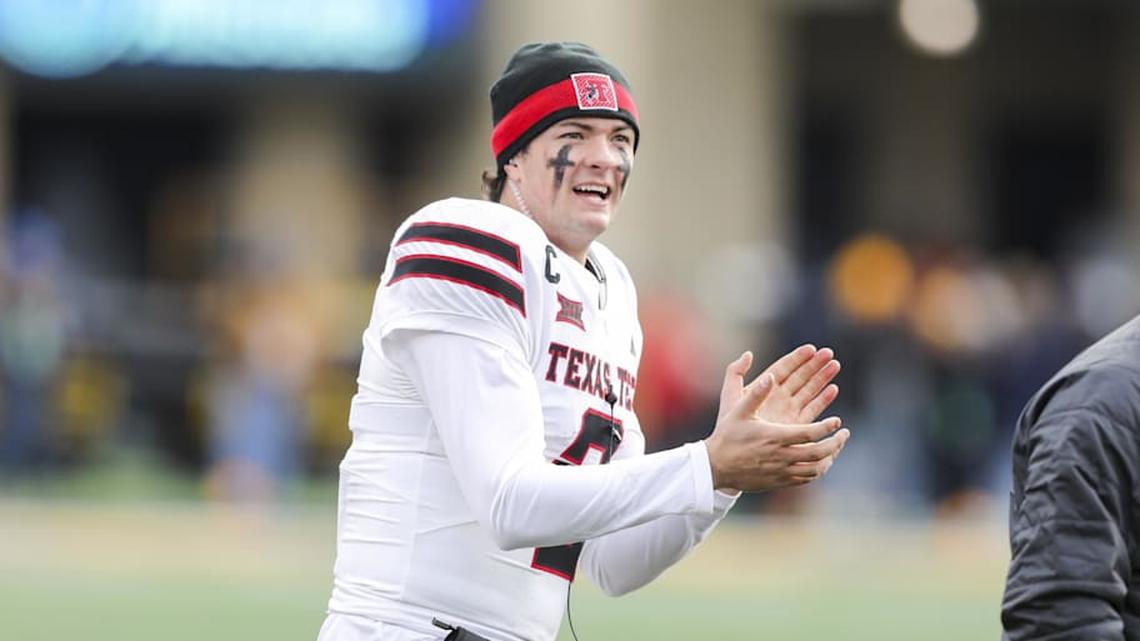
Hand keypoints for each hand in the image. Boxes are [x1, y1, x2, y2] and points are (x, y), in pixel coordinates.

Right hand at [705, 351, 848, 492]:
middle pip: (818, 453)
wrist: (714, 467)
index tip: (837, 421)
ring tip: (835, 447)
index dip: (827, 428)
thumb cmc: (727, 436)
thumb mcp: (738, 411)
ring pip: (815, 469)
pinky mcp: (779, 482)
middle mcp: (780, 456)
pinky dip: (818, 470)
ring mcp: (781, 472)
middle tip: (844, 434)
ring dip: (830, 458)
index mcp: (774, 437)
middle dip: (836, 443)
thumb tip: (770, 376)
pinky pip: (806, 479)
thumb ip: (756, 393)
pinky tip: (821, 461)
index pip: (810, 433)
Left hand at [717, 344, 839, 424]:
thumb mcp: (730, 396)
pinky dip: (822, 400)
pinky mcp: (795, 425)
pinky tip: (833, 389)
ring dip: (822, 378)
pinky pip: (812, 409)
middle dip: (814, 364)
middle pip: (799, 376)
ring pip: (808, 390)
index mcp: (763, 387)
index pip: (783, 368)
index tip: (811, 348)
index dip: (797, 358)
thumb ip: (735, 373)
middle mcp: (777, 397)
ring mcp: (787, 410)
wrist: (734, 454)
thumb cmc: (728, 424)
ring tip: (835, 365)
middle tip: (829, 353)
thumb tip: (748, 354)